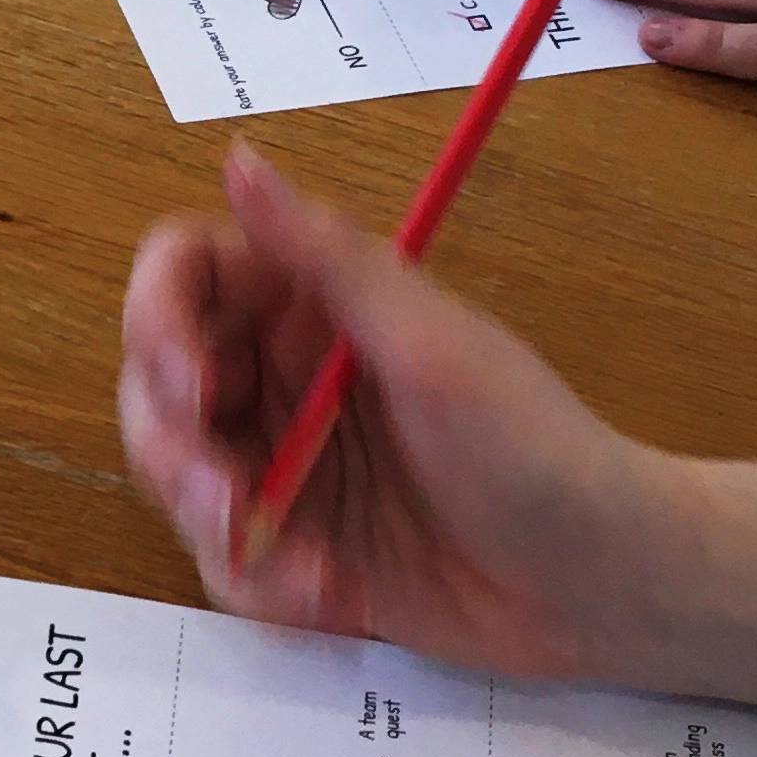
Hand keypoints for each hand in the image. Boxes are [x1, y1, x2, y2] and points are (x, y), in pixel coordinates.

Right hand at [118, 147, 756, 714]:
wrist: (600, 586)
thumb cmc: (535, 450)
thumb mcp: (432, 349)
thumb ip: (329, 260)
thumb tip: (240, 160)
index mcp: (315, 305)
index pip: (187, 277)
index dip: (158, 319)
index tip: (189, 382)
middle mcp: (286, 376)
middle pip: (157, 386)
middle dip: (177, 451)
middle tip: (225, 499)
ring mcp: (286, 463)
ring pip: (179, 480)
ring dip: (221, 528)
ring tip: (305, 570)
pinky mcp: (295, 544)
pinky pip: (226, 560)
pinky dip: (267, 583)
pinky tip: (335, 597)